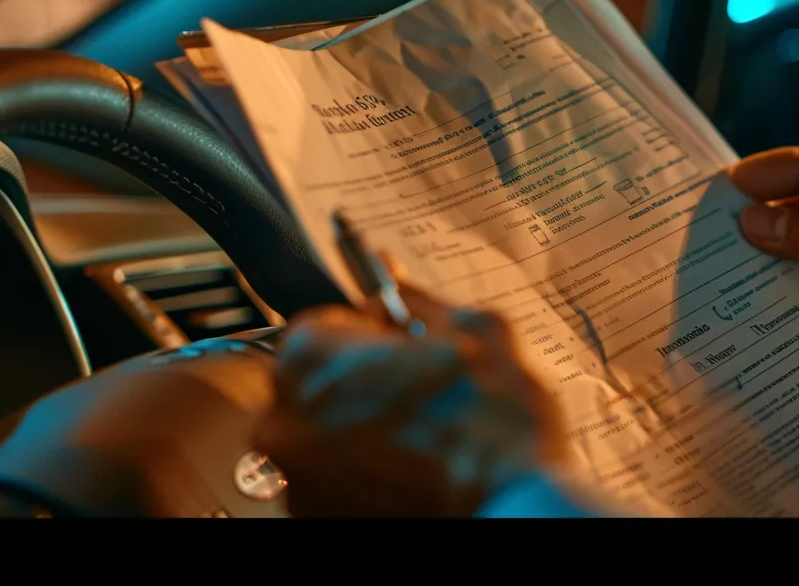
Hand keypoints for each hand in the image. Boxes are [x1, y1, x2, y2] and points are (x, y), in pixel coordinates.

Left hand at [251, 283, 562, 516]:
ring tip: (424, 433)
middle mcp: (285, 421)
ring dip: (363, 427)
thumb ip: (418, 301)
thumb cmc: (493, 425)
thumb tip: (395, 282)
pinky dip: (367, 471)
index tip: (403, 347)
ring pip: (326, 435)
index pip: (323, 325)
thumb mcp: (472, 330)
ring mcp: (299, 478)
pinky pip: (337, 480)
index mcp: (309, 359)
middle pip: (318, 383)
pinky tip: (414, 465)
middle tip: (420, 391)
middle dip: (362, 382)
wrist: (513, 503)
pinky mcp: (319, 517)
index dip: (371, 333)